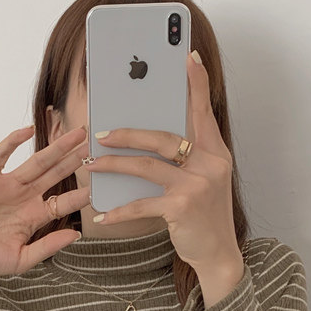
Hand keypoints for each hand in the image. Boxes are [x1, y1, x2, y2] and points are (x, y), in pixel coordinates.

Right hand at [0, 124, 90, 276]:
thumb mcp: (21, 259)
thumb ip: (48, 247)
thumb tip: (76, 235)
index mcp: (35, 216)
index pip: (64, 202)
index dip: (81, 194)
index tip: (101, 186)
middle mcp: (25, 197)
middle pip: (56, 174)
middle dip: (75, 160)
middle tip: (95, 145)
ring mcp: (7, 185)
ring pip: (36, 161)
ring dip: (56, 147)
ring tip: (76, 133)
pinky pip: (1, 155)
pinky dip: (13, 142)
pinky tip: (28, 131)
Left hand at [86, 50, 241, 272]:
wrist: (219, 254)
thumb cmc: (203, 216)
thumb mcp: (202, 182)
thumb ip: (184, 160)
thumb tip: (145, 143)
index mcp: (215, 152)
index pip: (203, 111)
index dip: (196, 83)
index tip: (188, 56)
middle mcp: (210, 164)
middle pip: (163, 137)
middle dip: (127, 133)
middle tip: (100, 133)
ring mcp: (197, 185)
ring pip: (146, 166)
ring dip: (113, 166)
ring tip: (91, 166)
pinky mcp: (182, 208)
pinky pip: (141, 203)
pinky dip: (119, 210)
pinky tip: (102, 214)